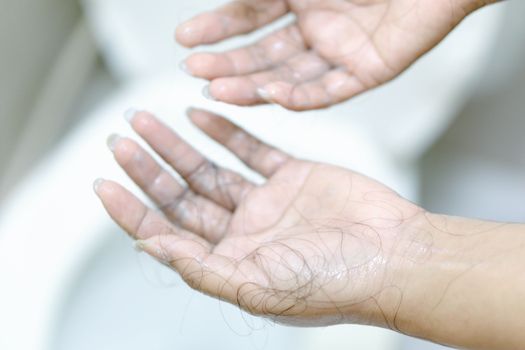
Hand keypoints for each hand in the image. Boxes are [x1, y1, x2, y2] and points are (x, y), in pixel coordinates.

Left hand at [95, 108, 424, 326]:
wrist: (395, 255)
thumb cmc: (336, 282)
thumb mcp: (258, 286)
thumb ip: (200, 268)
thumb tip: (149, 246)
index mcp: (230, 263)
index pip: (167, 233)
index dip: (132, 210)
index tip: (104, 183)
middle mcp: (243, 233)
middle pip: (182, 195)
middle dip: (148, 167)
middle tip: (120, 139)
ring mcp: (267, 202)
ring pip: (209, 168)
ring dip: (177, 144)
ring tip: (147, 119)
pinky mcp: (292, 175)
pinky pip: (249, 150)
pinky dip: (223, 132)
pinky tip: (198, 116)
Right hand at [176, 0, 487, 110]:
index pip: (249, 17)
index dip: (216, 28)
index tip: (184, 39)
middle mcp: (317, 26)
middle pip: (263, 53)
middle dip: (227, 62)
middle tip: (193, 72)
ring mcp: (340, 51)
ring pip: (289, 76)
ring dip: (253, 85)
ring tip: (215, 91)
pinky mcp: (368, 71)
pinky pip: (329, 91)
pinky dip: (300, 95)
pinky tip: (270, 94)